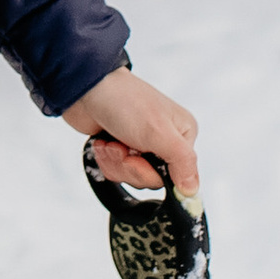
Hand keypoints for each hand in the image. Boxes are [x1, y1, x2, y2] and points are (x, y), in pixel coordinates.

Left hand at [62, 68, 199, 198]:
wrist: (87, 88)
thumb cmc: (126, 101)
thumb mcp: (160, 133)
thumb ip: (182, 162)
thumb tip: (192, 191)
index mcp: (182, 136)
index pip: (175, 176)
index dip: (149, 173)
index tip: (135, 160)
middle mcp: (164, 141)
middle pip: (150, 179)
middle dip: (128, 166)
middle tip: (121, 145)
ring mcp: (141, 145)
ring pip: (130, 176)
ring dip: (114, 161)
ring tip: (111, 141)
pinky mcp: (120, 148)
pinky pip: (115, 170)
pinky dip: (105, 158)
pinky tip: (103, 141)